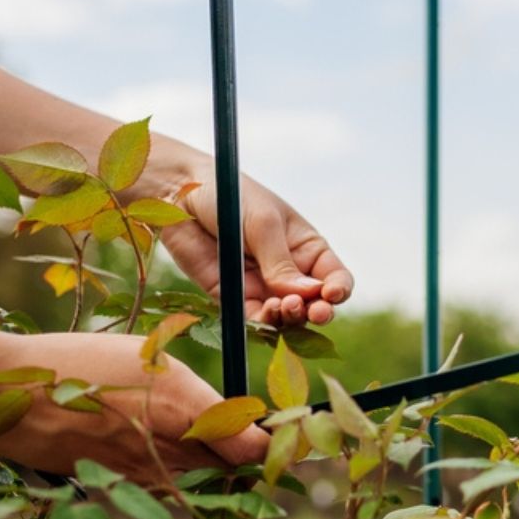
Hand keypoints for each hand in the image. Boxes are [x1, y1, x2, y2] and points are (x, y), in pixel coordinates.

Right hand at [0, 332, 266, 484]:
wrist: (10, 399)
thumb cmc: (81, 363)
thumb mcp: (150, 358)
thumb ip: (200, 395)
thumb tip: (238, 416)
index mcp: (186, 409)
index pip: (255, 448)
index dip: (278, 445)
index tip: (288, 433)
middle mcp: (172, 452)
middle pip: (232, 468)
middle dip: (245, 452)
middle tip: (251, 431)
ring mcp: (145, 477)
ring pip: (199, 478)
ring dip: (207, 462)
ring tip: (191, 431)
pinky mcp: (119, 489)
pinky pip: (163, 485)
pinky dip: (170, 471)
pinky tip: (150, 443)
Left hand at [143, 147, 353, 327]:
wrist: (180, 196)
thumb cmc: (229, 197)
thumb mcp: (262, 223)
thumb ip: (280, 262)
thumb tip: (305, 295)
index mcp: (305, 248)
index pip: (334, 276)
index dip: (338, 289)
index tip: (332, 294)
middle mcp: (288, 271)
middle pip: (313, 303)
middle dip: (317, 310)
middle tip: (314, 311)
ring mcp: (262, 286)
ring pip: (286, 316)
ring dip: (290, 318)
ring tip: (283, 307)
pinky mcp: (234, 297)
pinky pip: (254, 318)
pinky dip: (263, 322)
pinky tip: (265, 314)